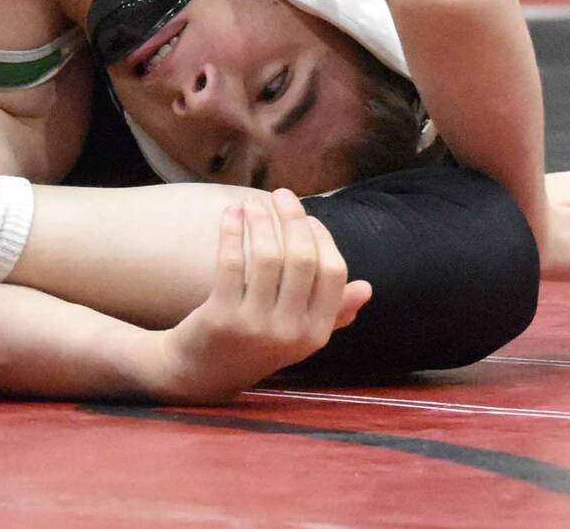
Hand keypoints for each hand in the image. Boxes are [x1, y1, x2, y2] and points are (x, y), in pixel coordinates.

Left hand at [152, 190, 371, 404]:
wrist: (203, 373)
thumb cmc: (254, 345)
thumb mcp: (298, 335)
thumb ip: (332, 313)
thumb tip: (366, 288)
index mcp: (317, 332)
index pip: (333, 274)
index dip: (322, 238)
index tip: (307, 217)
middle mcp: (291, 331)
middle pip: (302, 259)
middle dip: (293, 219)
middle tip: (282, 195)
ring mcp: (257, 325)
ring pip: (267, 258)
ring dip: (260, 221)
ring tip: (252, 203)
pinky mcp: (222, 317)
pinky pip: (231, 263)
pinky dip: (232, 232)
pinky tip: (231, 214)